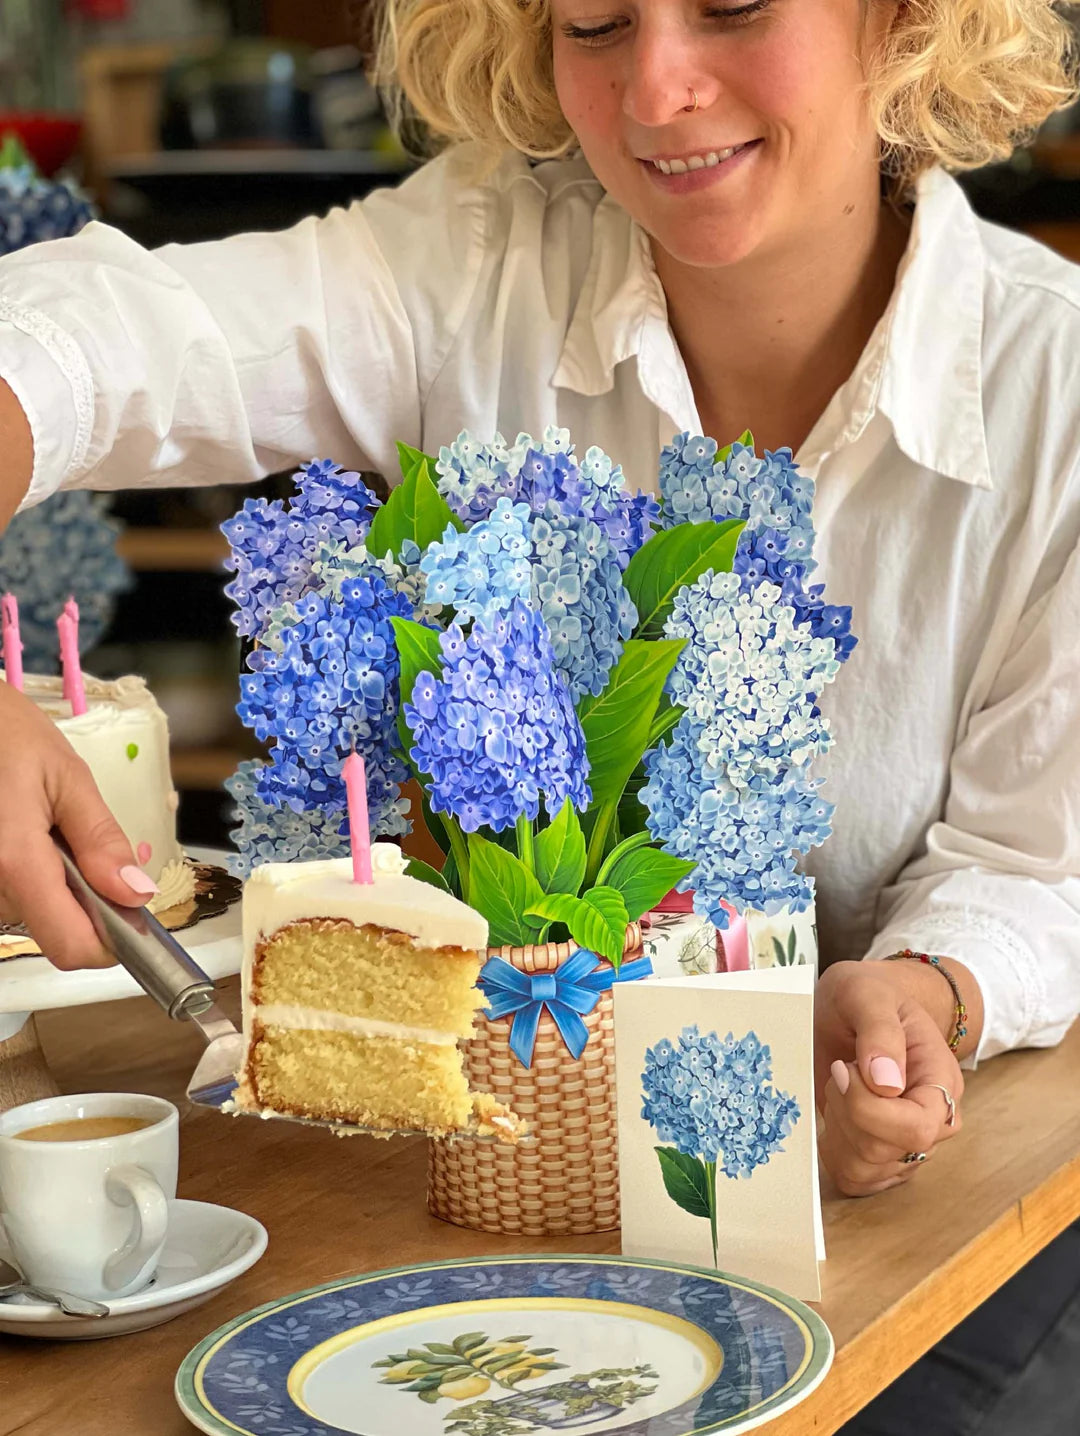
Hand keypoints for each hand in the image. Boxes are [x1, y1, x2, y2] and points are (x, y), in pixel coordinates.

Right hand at [0, 682, 156, 968]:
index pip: (70, 945)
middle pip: (53, 928)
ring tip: (50, 828)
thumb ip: (100, 840)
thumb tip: (135, 893)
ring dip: (55, 882)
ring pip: (30, 913)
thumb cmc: (3, 734)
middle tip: (88, 842)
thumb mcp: (67, 776)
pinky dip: (30, 875)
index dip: (109, 942)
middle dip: (84, 895)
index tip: (131, 912)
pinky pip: (9, 895)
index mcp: (13, 860)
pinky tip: (30, 835)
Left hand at [815, 959, 965, 1195]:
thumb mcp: (868, 993)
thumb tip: (886, 1084)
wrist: (859, 1006)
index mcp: (941, 1081)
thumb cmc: (868, 996)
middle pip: (883, 1150)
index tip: (843, 1068)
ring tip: (840, 1087)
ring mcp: (905, 1145)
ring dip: (835, 1128)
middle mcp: (931, 1122)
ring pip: (863, 1170)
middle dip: (845, 1108)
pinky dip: (831, 1150)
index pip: (918, 1127)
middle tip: (840, 1068)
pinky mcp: (878, 1158)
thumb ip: (880, 1031)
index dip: (870, 1108)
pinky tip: (833, 1113)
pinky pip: (852, 1178)